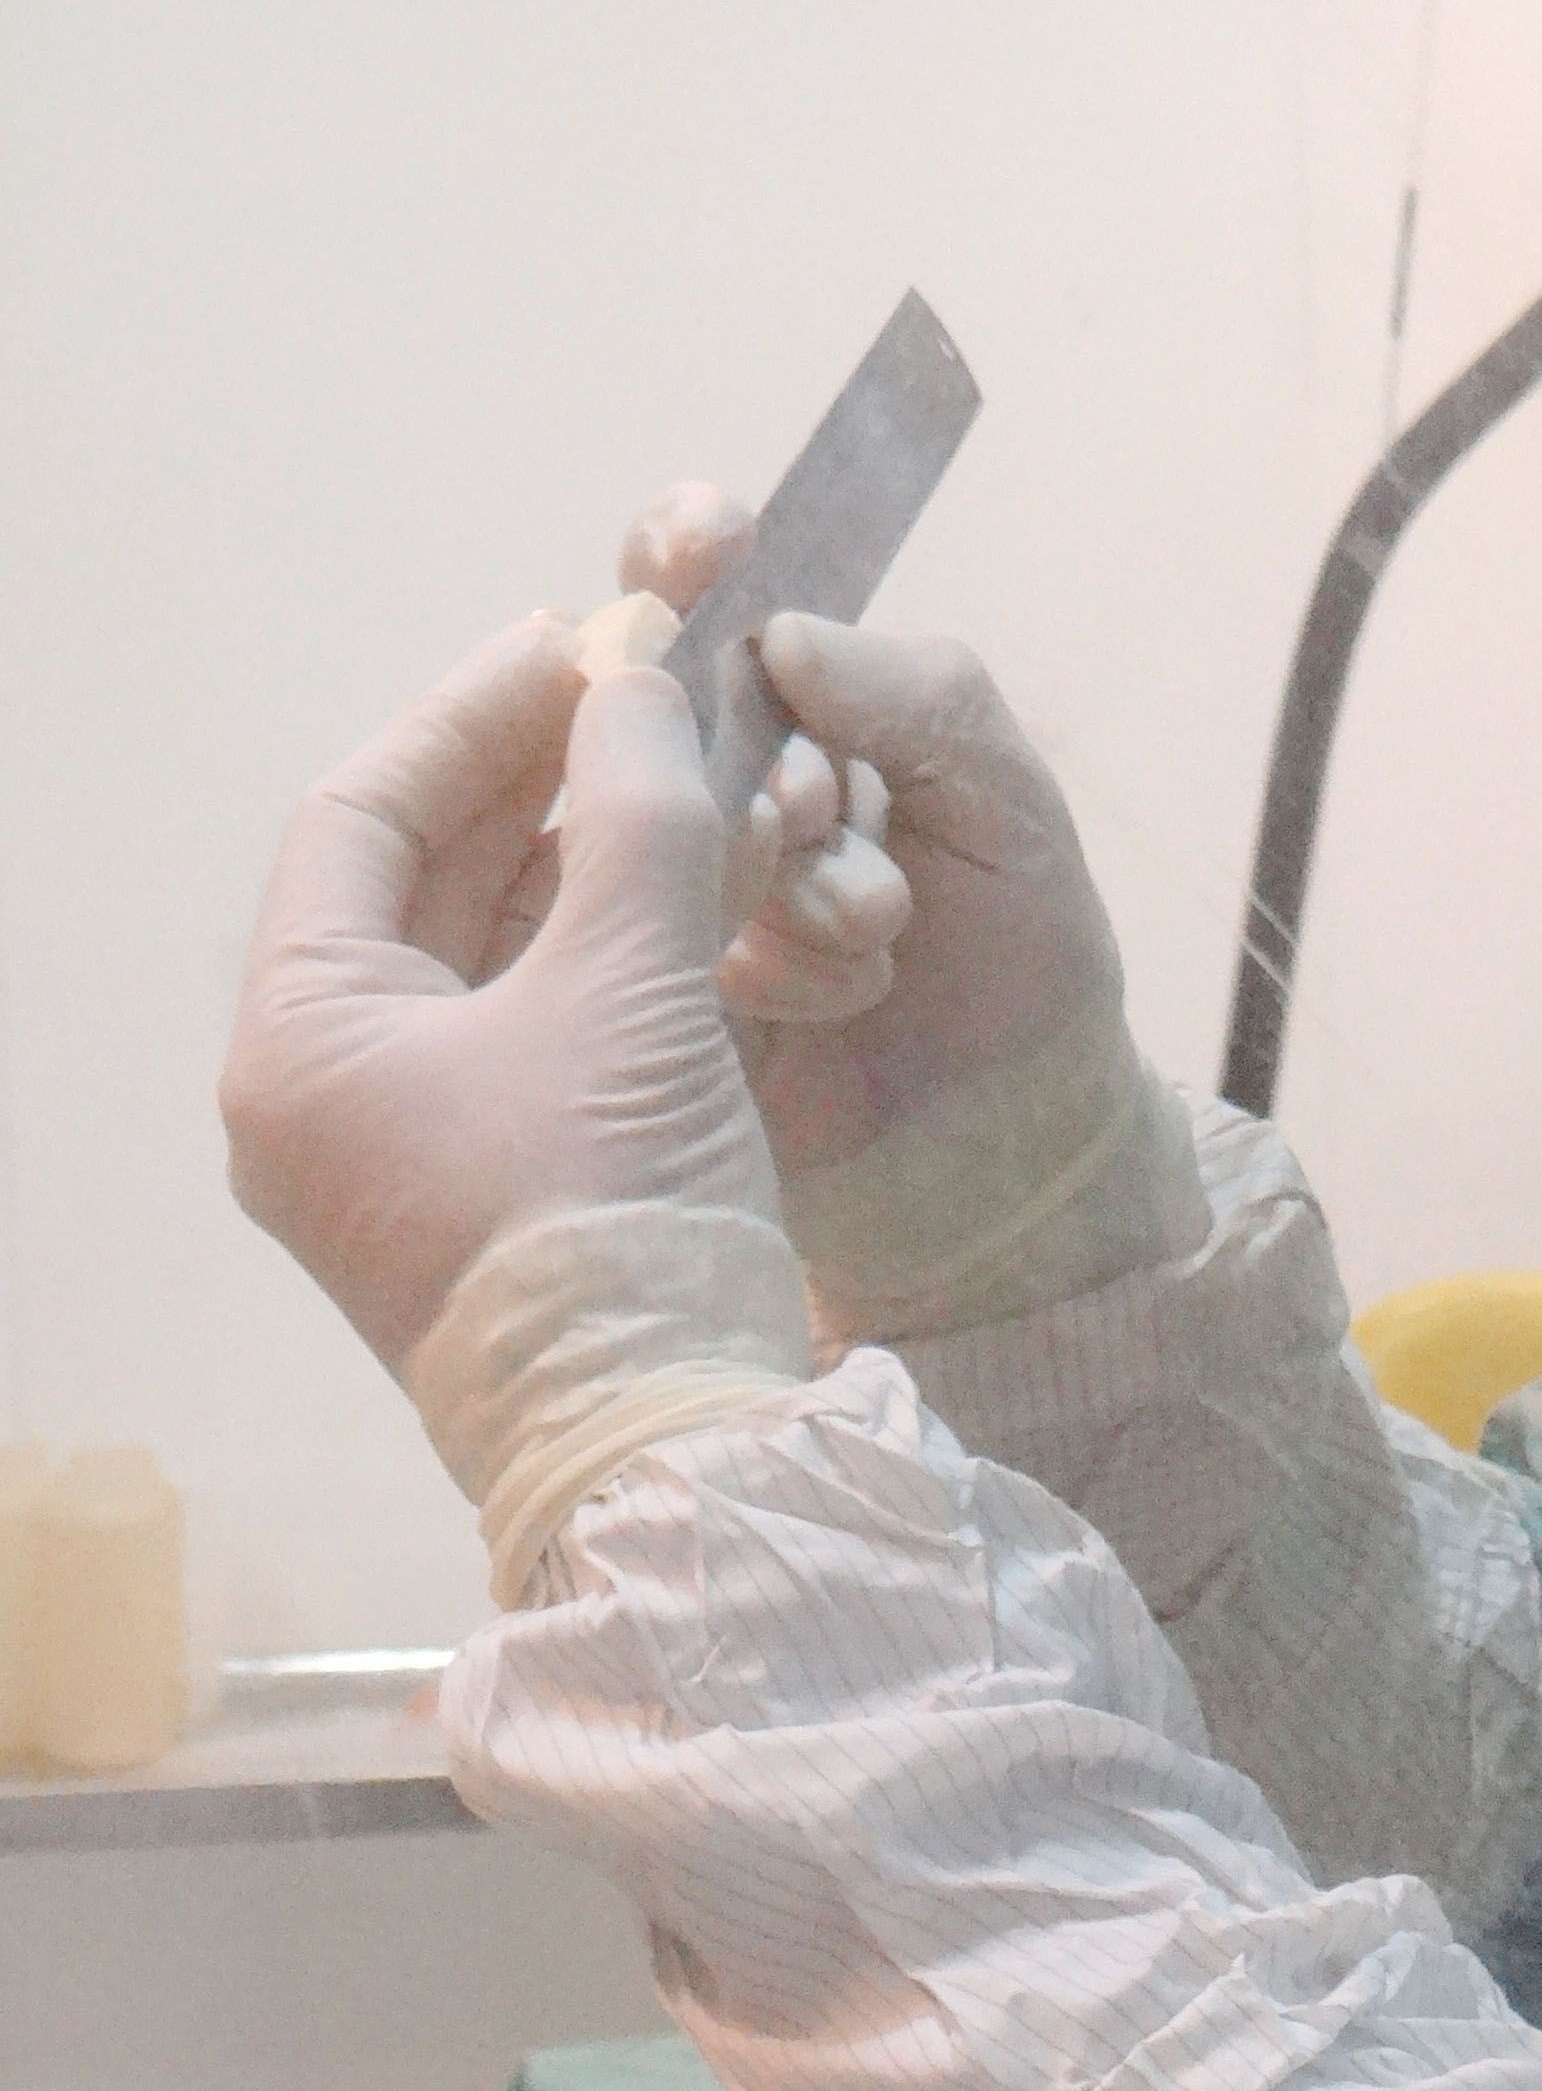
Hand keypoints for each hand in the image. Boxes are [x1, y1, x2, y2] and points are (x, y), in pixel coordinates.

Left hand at [225, 621, 782, 1372]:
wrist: (666, 1448)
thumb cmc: (612, 1216)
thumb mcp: (632, 988)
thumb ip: (640, 816)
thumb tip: (638, 685)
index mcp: (297, 1040)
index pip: (358, 815)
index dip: (471, 714)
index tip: (576, 642)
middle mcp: (319, 1096)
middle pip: (419, 883)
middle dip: (535, 782)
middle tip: (639, 696)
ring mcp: (398, 1155)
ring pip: (485, 957)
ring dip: (585, 865)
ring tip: (685, 781)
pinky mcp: (484, 1198)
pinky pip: (529, 1032)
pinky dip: (604, 957)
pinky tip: (694, 898)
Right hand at [615, 489, 1191, 1336]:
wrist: (1018, 1156)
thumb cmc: (1024, 967)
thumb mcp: (1011, 810)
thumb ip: (920, 698)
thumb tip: (786, 635)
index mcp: (810, 716)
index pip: (717, 599)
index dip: (688, 551)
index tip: (702, 541)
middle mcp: (725, 787)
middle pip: (668, 704)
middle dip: (772, 759)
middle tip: (839, 813)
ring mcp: (674, 884)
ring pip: (666, 818)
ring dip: (791, 870)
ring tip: (883, 929)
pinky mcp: (646, 983)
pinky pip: (661, 925)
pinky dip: (776, 955)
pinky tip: (849, 995)